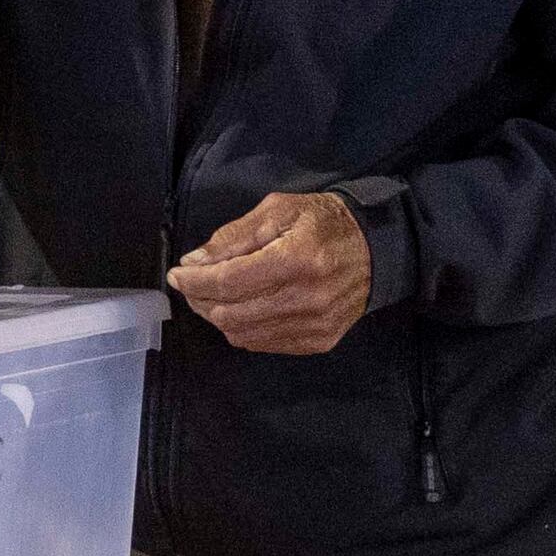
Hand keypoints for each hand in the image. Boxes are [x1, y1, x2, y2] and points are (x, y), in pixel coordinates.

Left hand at [168, 190, 372, 354]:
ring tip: (213, 296)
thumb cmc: (323, 223)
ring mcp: (316, 325)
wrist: (378, 249)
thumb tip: (194, 262)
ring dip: (218, 316)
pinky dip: (243, 329)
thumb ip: (233, 236)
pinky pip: (264, 344)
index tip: (177, 274)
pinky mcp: (320, 341)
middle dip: (200, 299)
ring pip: (243, 333)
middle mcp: (307, 298)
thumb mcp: (278, 211)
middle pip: (230, 313)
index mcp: (297, 260)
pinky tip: (242, 309)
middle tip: (192, 284)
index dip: (194, 281)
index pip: (228, 282)